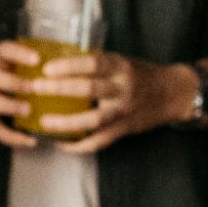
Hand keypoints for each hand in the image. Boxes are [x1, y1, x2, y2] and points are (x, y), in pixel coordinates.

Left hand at [2, 46, 189, 154]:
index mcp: (120, 67)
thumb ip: (97, 65)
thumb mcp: (122, 62)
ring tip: (44, 123)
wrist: (172, 94)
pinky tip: (62, 144)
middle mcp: (123, 88)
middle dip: (59, 89)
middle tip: (35, 88)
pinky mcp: (124, 129)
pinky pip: (100, 141)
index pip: (93, 63)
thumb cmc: (140, 75)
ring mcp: (123, 110)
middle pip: (89, 89)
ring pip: (93, 120)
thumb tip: (59, 61)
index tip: (46, 68)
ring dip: (67, 123)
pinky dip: (80, 145)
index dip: (69, 66)